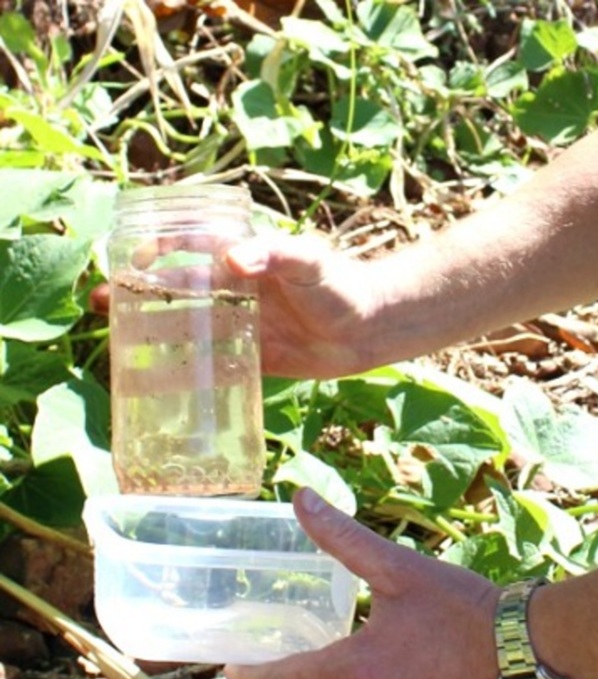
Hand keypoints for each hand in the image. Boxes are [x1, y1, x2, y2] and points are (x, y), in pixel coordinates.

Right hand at [89, 234, 379, 378]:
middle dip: (133, 291)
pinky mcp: (246, 357)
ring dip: (146, 331)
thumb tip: (234, 258)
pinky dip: (178, 371)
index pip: (185, 245)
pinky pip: (205, 363)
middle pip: (171, 286)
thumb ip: (275, 255)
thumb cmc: (340, 284)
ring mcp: (236, 324)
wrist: (368, 329)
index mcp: (240, 258)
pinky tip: (150, 382)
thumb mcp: (308, 261)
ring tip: (112, 341)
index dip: (152, 249)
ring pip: (181, 325)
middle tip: (98, 302)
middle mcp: (231, 289)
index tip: (126, 260)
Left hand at [225, 488, 502, 678]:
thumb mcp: (398, 567)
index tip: (230, 667)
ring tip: (305, 670)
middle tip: (264, 666)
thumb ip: (343, 537)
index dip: (250, 675)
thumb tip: (301, 499)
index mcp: (353, 671)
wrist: (521, 646)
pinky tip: (356, 676)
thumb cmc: (459, 608)